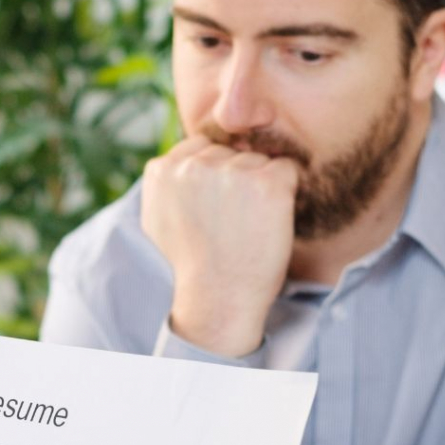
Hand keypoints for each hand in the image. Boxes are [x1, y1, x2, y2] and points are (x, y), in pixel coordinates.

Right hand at [141, 136, 298, 356]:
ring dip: (259, 186)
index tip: (213, 207)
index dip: (212, 176)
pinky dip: (285, 191)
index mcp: (162, 171)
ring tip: (246, 225)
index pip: (199, 147)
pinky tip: (268, 221)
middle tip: (231, 220)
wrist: (218, 298)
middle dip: (235, 177)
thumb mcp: (158, 221)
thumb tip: (174, 163)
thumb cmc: (191, 265)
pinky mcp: (266, 183)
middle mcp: (192, 165)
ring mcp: (230, 171)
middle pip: (229, 152)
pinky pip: (286, 168)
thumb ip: (165, 186)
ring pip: (257, 159)